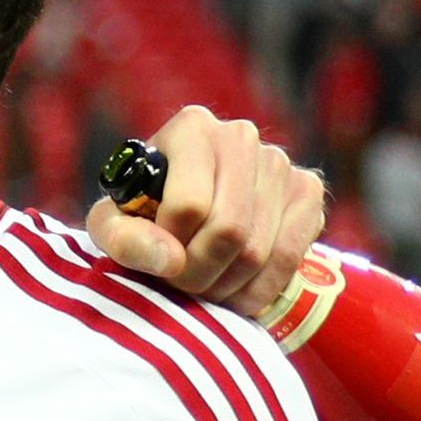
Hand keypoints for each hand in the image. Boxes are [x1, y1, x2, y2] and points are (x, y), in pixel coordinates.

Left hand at [89, 103, 326, 318]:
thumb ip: (124, 239)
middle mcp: (241, 136)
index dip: (170, 246)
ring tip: (203, 287)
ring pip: (258, 250)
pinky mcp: (307, 192)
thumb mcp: (113, 222)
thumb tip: (171, 260)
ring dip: (226, 286)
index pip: (189, 205)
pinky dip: (260, 289)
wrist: (190, 207)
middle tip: (181, 284)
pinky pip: (290, 257)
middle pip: (228, 230)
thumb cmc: (144, 212)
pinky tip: (236, 293)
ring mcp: (280, 164)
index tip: (158, 259)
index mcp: (191, 128)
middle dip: (199, 273)